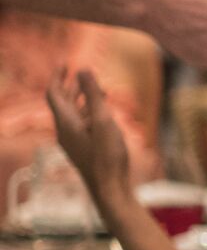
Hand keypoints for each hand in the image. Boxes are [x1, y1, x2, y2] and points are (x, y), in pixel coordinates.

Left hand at [46, 69, 132, 204]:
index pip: (54, 93)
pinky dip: (90, 112)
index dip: (58, 76)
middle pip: (63, 103)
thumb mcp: (103, 120)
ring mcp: (73, 141)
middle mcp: (65, 131)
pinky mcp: (83, 148)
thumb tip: (83, 68)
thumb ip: (93, 94)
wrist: (109, 188)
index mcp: (66, 122)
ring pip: (74, 113)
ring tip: (99, 89)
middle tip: (82, 71)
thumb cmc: (107, 155)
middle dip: (72, 85)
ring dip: (83, 98)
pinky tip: (104, 113)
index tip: (66, 62)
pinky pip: (81, 124)